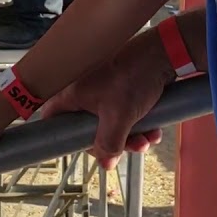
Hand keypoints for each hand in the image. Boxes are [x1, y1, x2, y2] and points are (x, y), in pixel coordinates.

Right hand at [37, 38, 171, 169]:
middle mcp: (86, 90)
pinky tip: (154, 130)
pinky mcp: (124, 87)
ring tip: (147, 139)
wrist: (163, 53)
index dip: (64, 136)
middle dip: (113, 142)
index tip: (82, 146)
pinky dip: (139, 123)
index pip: (53, 117)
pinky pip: (126, 112)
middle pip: (89, 126)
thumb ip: (108, 144)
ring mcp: (105, 88)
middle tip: (131, 147)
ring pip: (111, 122)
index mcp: (74, 93)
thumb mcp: (118, 118)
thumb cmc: (134, 76)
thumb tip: (106, 162)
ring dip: (131, 136)